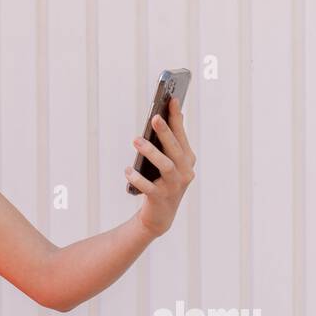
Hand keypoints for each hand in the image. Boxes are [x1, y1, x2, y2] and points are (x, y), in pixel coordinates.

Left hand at [125, 96, 196, 237]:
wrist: (160, 216)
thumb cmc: (161, 181)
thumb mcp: (167, 161)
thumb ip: (167, 143)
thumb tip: (164, 116)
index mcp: (187, 160)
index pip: (181, 135)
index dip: (177, 117)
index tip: (171, 99)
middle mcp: (185, 172)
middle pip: (175, 149)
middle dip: (165, 132)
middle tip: (154, 117)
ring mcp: (175, 186)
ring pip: (166, 166)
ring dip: (151, 152)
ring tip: (136, 140)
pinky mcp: (161, 198)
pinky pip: (149, 186)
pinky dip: (138, 178)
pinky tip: (128, 170)